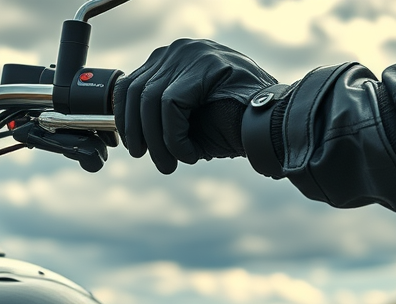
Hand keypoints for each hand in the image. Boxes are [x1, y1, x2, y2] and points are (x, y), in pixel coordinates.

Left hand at [113, 39, 276, 173]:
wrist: (272, 130)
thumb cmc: (229, 128)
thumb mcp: (183, 121)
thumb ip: (155, 117)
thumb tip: (124, 131)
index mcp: (173, 59)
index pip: (129, 84)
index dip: (124, 118)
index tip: (132, 145)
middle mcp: (180, 49)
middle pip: (135, 92)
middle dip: (137, 133)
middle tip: (150, 159)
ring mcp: (194, 52)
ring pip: (150, 100)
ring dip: (157, 141)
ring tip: (170, 163)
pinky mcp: (205, 64)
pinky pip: (169, 104)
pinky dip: (174, 136)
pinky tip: (189, 153)